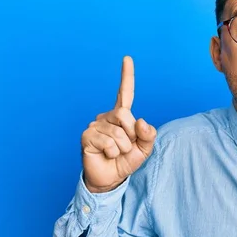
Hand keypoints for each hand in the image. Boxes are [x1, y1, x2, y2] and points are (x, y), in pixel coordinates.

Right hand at [81, 56, 156, 192]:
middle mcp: (107, 117)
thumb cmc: (126, 160)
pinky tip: (107, 155)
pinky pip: (108, 142)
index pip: (125, 93)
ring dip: (123, 148)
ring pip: (118, 132)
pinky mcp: (87, 136)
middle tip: (127, 146)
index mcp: (122, 116)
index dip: (126, 76)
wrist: (111, 178)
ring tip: (116, 153)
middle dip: (132, 134)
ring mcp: (95, 125)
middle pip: (125, 115)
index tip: (127, 58)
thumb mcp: (144, 149)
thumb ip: (149, 135)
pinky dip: (113, 152)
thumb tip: (141, 121)